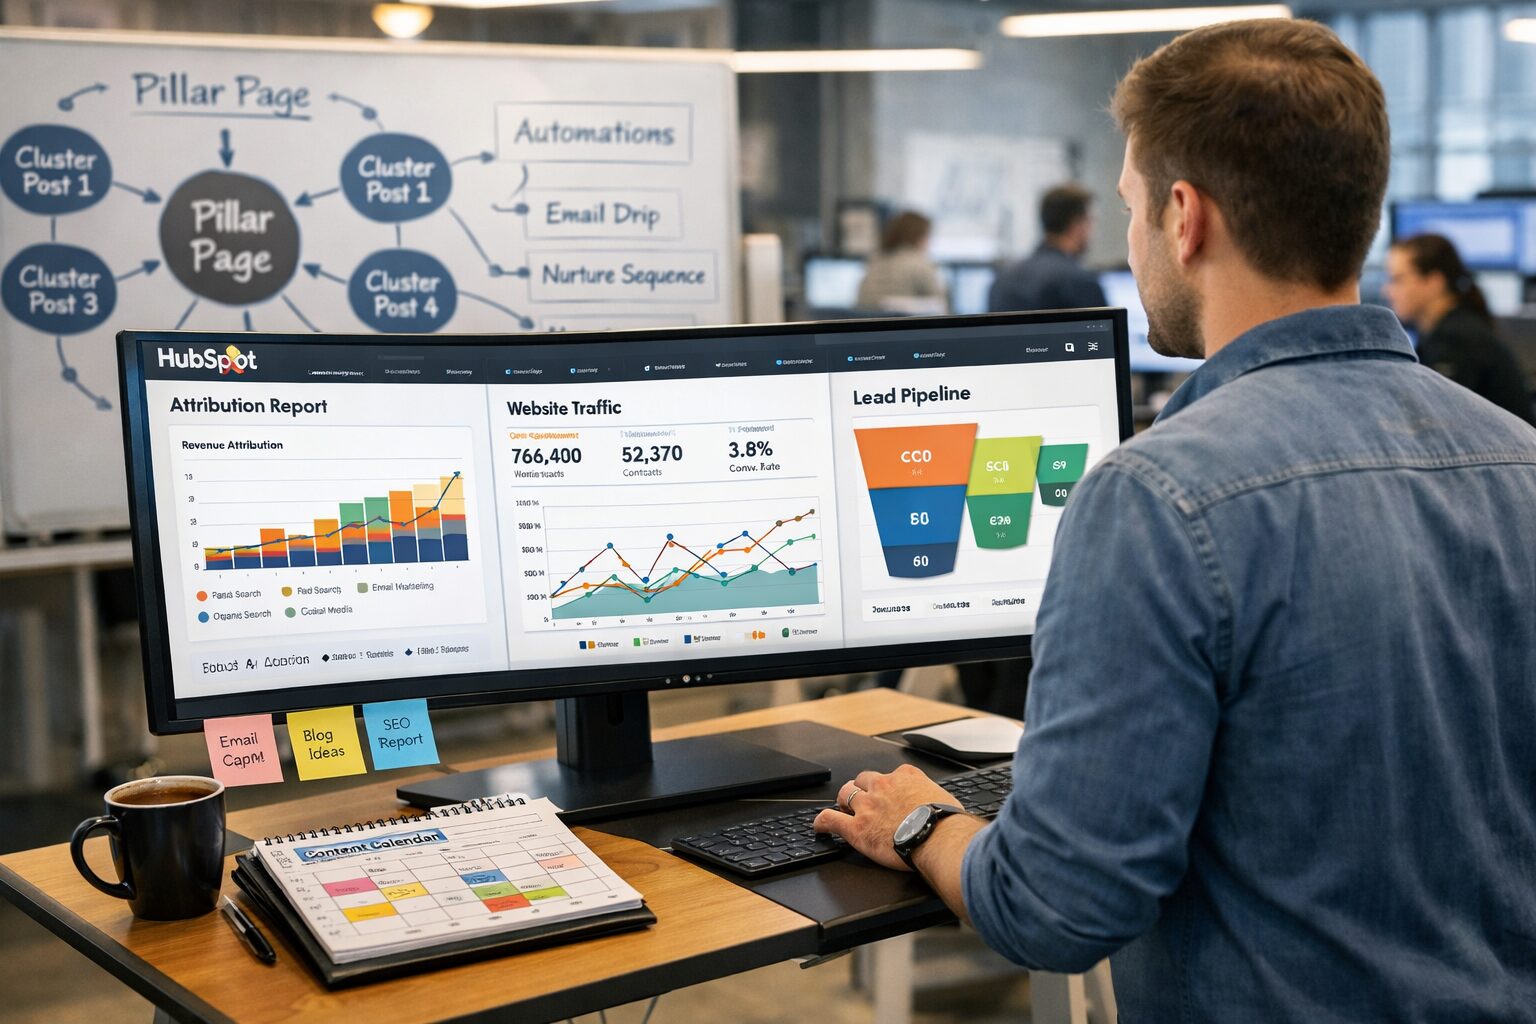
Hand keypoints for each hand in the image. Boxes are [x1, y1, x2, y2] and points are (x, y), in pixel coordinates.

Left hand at [814, 764, 961, 871]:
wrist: (938, 836)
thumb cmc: (946, 822)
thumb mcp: (945, 799)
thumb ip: (935, 798)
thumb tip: (942, 808)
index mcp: (905, 777)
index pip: (890, 775)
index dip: (886, 786)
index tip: (887, 794)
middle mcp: (883, 786)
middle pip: (862, 780)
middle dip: (860, 789)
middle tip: (861, 801)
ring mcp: (867, 806)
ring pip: (845, 794)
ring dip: (843, 801)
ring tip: (843, 809)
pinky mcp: (857, 828)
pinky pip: (831, 820)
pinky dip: (822, 822)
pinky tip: (819, 826)